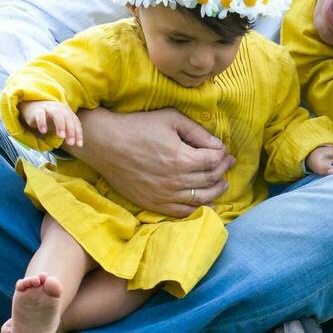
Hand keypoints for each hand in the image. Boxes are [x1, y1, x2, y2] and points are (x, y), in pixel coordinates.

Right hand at [18, 100, 82, 146]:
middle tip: (70, 143)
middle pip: (68, 118)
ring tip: (61, 136)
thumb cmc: (51, 118)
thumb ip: (69, 132)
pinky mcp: (38, 110)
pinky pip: (41, 115)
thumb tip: (79, 144)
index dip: (78, 133)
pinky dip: (42, 122)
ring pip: (57, 114)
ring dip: (60, 125)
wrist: (34, 106)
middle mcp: (60, 109)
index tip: (78, 145)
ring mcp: (49, 108)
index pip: (75, 122)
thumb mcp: (61, 123)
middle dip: (71, 130)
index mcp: (67, 112)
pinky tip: (43, 131)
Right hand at [69, 107, 235, 217]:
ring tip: (221, 183)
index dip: (224, 155)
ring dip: (216, 191)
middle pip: (211, 180)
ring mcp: (164, 196)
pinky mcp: (153, 204)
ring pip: (201, 200)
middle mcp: (175, 181)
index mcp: (181, 159)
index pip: (214, 161)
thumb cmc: (137, 126)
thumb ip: (197, 132)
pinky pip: (182, 213)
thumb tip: (218, 145)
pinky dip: (198, 210)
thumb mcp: (170, 118)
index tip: (225, 150)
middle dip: (223, 170)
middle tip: (227, 163)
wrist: (105, 144)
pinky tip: (207, 204)